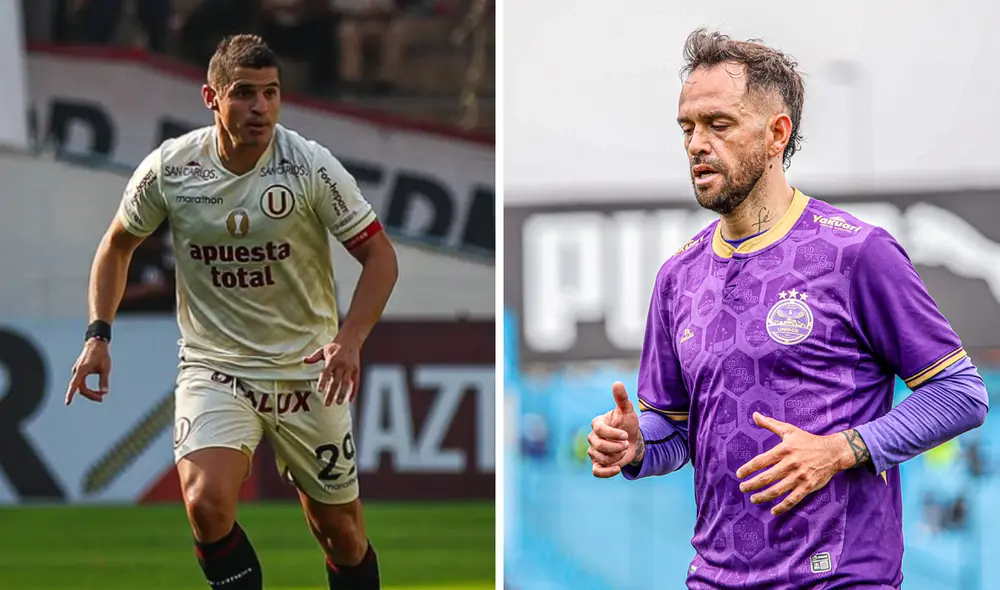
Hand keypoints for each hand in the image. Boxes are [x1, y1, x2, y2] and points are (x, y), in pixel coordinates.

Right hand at [66, 338, 110, 404]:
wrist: (96, 343)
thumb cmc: (101, 355)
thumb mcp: (105, 369)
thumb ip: (104, 381)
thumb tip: (105, 392)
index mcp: (82, 370)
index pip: (74, 385)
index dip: (70, 394)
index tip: (67, 403)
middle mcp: (77, 371)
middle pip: (81, 388)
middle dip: (90, 395)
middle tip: (101, 399)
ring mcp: (77, 371)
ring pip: (81, 386)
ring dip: (90, 392)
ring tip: (101, 396)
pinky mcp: (80, 371)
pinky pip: (81, 383)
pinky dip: (88, 388)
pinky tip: (96, 391)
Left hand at [303, 335, 360, 405]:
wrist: (350, 340)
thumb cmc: (335, 346)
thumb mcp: (323, 350)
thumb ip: (314, 357)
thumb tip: (304, 360)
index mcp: (332, 360)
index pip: (326, 373)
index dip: (323, 382)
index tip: (319, 390)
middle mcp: (341, 365)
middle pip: (336, 381)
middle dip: (331, 393)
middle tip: (327, 403)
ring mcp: (350, 368)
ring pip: (346, 383)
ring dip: (342, 394)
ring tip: (338, 403)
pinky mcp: (356, 370)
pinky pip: (356, 382)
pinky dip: (354, 391)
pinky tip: (350, 400)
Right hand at [587, 382, 641, 477]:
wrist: (632, 440)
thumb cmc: (628, 424)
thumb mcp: (627, 411)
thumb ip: (621, 398)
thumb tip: (617, 383)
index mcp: (597, 424)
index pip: (599, 430)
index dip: (613, 434)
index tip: (626, 435)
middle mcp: (592, 438)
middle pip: (598, 446)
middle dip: (616, 447)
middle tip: (626, 444)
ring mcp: (593, 451)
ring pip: (601, 458)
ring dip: (616, 457)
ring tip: (623, 452)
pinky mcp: (598, 463)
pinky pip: (596, 471)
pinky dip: (606, 472)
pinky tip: (617, 469)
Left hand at [736, 412, 856, 515]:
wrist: (833, 452)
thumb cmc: (808, 440)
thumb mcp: (789, 430)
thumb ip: (770, 424)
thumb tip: (754, 414)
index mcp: (784, 450)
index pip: (761, 461)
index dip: (748, 468)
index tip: (738, 474)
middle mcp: (790, 464)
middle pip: (766, 478)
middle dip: (752, 484)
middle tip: (742, 488)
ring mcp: (799, 476)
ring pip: (777, 490)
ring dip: (763, 496)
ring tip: (753, 499)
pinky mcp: (808, 486)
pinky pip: (793, 499)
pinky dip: (782, 507)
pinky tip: (773, 511)